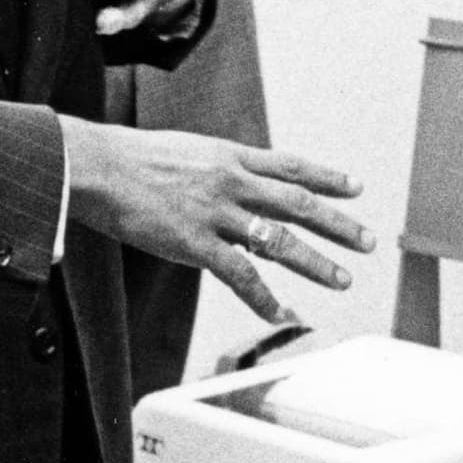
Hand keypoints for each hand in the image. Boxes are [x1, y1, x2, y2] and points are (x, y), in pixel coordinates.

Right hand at [60, 122, 368, 326]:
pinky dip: (263, 297)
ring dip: (316, 263)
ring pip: (280, 241)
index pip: (290, 166)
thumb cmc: (130, 159)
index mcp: (229, 155)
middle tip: (368, 242)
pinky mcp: (195, 242)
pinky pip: (240, 275)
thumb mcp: (185, 150)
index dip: (327, 177)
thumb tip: (236, 184)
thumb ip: (216, 168)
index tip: (356, 187)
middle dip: (338, 224)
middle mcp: (231, 181)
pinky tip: (281, 312)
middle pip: (298, 203)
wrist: (94, 165)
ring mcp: (215, 212)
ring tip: (342, 279)